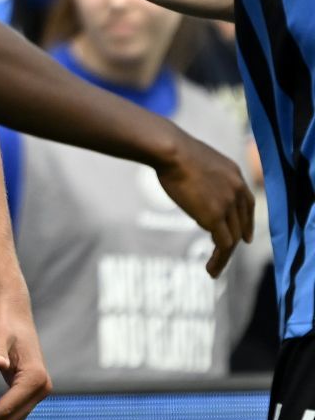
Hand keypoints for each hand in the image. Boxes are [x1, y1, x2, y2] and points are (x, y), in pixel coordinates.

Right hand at [156, 128, 256, 275]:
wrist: (171, 151)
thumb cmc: (173, 151)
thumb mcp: (197, 160)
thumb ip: (203, 176)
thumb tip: (193, 185)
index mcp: (234, 175)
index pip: (247, 205)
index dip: (247, 223)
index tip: (245, 238)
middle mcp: (237, 190)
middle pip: (240, 223)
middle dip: (234, 240)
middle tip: (223, 255)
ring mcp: (227, 204)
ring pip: (232, 237)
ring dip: (224, 256)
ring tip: (213, 269)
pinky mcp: (215, 216)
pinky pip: (223, 245)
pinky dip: (219, 259)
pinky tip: (210, 268)